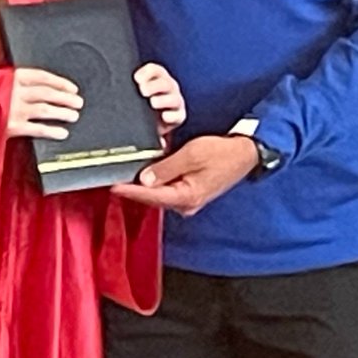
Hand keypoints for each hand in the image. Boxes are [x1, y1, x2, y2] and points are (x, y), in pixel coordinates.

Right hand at [7, 68, 82, 141]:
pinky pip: (38, 129)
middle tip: (78, 102)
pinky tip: (62, 133)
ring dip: (62, 112)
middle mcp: (14, 91)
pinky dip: (52, 131)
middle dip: (66, 98)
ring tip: (73, 116)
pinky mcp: (12, 127)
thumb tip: (39, 87)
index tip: (72, 89)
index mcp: (11, 77)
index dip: (60, 83)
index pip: (42, 77)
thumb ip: (12, 84)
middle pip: (47, 93)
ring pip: (45, 109)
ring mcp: (13, 109)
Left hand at [111, 134, 257, 215]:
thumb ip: (167, 168)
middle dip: (134, 188)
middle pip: (153, 198)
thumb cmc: (222, 153)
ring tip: (126, 174)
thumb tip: (145, 180)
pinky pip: (167, 189)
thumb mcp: (192, 155)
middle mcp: (187, 203)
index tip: (113, 185)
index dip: (130, 190)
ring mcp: (188, 200)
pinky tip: (147, 172)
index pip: (151, 196)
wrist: (244, 154)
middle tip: (114, 178)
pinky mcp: (189, 192)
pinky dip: (156, 181)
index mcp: (187, 196)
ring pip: (159, 194)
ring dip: (144, 185)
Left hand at [133, 62, 185, 136]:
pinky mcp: (178, 117)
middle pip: (165, 83)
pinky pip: (178, 115)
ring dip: (163, 100)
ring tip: (152, 102)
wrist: (148, 124)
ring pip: (174, 98)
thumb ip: (126, 87)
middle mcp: (169, 87)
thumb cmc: (136, 103)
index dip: (146, 73)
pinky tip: (164, 116)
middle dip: (154, 86)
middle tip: (143, 90)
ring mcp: (175, 102)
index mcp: (157, 78)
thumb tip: (111, 85)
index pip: (154, 70)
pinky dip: (172, 115)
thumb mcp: (132, 92)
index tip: (136, 79)